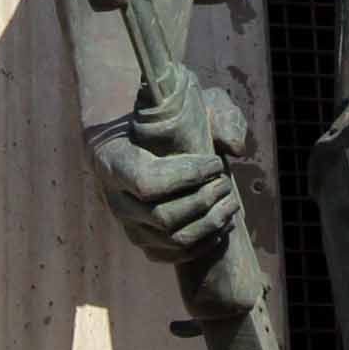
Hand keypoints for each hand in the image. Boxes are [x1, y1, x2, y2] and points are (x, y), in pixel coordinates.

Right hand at [90, 69, 252, 270]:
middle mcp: (115, 198)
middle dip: (203, 200)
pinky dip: (203, 244)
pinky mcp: (143, 239)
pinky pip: (172, 255)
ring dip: (209, 224)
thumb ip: (215, 113)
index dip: (187, 177)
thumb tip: (235, 148)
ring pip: (172, 239)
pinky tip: (223, 225)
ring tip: (231, 202)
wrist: (133, 131)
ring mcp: (128, 223)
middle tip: (225, 181)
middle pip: (163, 216)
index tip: (215, 162)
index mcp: (113, 159)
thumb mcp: (185, 94)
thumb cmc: (161, 111)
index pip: (146, 182)